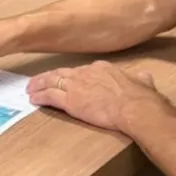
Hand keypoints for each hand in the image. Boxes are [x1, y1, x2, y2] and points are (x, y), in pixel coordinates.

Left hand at [26, 61, 167, 133]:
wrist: (133, 106)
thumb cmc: (140, 97)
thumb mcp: (143, 82)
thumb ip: (141, 79)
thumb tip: (145, 78)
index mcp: (104, 68)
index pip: (83, 70)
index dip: (73, 75)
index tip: (68, 79)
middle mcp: (88, 72)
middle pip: (63, 73)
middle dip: (50, 76)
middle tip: (39, 80)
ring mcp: (77, 85)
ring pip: (52, 82)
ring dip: (40, 84)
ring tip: (31, 88)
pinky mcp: (70, 100)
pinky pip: (50, 96)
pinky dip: (40, 96)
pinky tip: (33, 99)